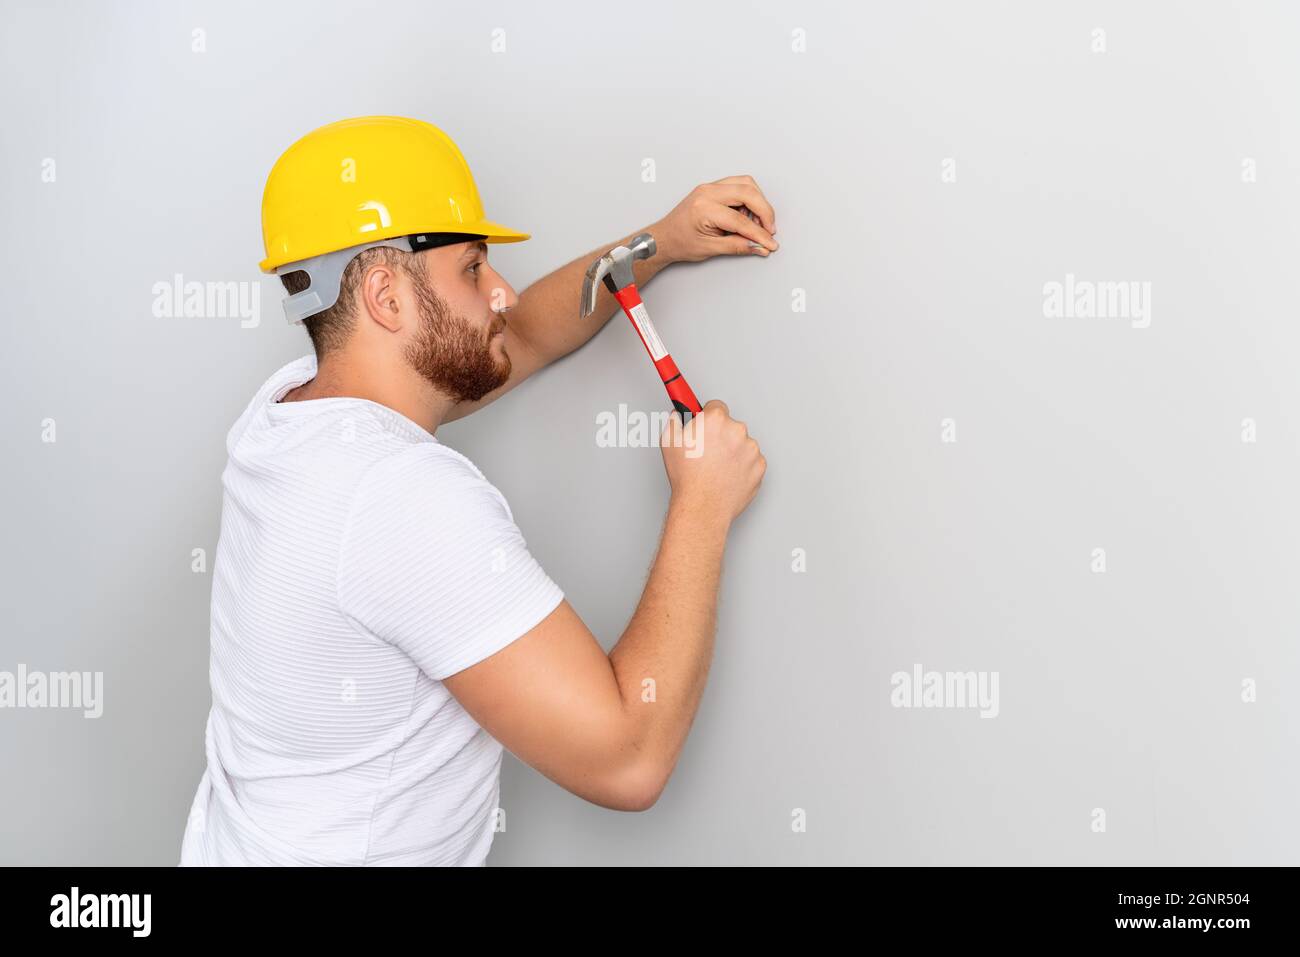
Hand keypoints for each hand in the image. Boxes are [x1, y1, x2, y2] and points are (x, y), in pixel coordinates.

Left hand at [652, 175, 778, 262]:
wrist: (664, 237)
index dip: (759, 233)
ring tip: (756, 223)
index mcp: (704, 208)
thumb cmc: (680, 242)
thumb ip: (737, 246)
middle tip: (769, 230)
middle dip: (765, 211)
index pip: (740, 220)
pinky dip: (749, 198)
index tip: (770, 243)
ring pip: (746, 183)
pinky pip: (739, 185)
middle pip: (748, 192)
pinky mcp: (713, 187)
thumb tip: (760, 246)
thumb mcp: (710, 249)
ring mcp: (710, 187)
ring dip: (758, 202)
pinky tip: (747, 215)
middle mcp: (707, 192)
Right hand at [660, 400, 766, 525]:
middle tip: (707, 452)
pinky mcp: (759, 466)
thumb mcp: (669, 442)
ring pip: (742, 443)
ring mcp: (751, 449)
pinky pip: (751, 460)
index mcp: (716, 420)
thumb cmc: (688, 477)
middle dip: (720, 435)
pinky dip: (742, 466)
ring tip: (716, 468)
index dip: (708, 416)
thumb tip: (677, 417)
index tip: (705, 423)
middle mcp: (737, 430)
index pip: (716, 406)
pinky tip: (727, 475)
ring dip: (733, 451)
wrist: (703, 506)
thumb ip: (675, 422)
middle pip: (730, 425)